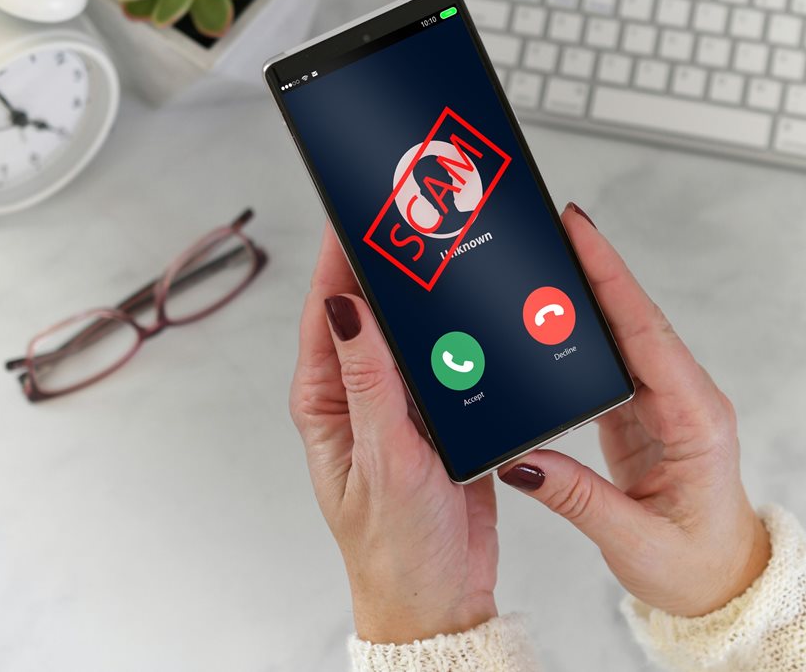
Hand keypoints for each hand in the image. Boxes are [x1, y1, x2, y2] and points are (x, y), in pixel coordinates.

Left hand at [289, 226, 498, 643]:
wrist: (442, 596)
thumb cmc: (394, 547)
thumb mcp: (381, 459)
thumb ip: (369, 381)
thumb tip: (348, 307)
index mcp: (328, 400)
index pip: (328, 310)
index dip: (341, 255)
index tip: (358, 209)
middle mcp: (360, 394)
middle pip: (369, 310)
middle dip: (388, 263)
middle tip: (412, 213)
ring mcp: (402, 403)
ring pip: (412, 331)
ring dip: (426, 295)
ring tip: (445, 247)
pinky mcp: (442, 415)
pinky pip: (450, 359)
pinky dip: (461, 332)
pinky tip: (477, 309)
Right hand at [498, 203, 769, 617]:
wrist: (721, 583)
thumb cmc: (696, 565)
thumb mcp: (634, 539)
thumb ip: (575, 497)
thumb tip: (519, 460)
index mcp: (695, 419)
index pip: (647, 334)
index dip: (612, 279)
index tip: (581, 232)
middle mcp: (683, 399)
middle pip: (635, 318)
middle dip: (596, 268)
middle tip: (555, 227)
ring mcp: (662, 403)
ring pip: (622, 333)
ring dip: (587, 295)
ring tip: (546, 259)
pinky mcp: (641, 412)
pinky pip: (610, 360)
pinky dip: (580, 332)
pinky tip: (551, 316)